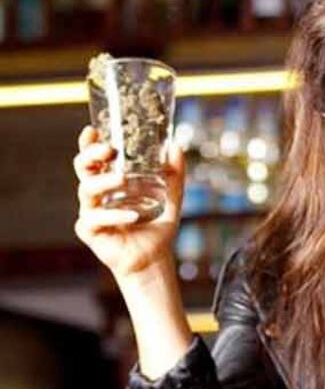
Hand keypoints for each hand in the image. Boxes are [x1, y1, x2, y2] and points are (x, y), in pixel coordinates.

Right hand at [73, 125, 185, 279]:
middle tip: (108, 150)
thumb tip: (176, 147)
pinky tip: (132, 215)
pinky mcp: (91, 232)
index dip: (89, 144)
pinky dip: (114, 215)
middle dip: (91, 156)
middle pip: (83, 169)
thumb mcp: (171, 197)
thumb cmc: (157, 226)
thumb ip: (174, 174)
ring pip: (87, 191)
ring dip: (104, 182)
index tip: (93, 130)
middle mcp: (97, 195)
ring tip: (122, 178)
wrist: (154, 258)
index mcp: (110, 183)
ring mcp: (91, 212)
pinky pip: (95, 218)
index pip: (94, 159)